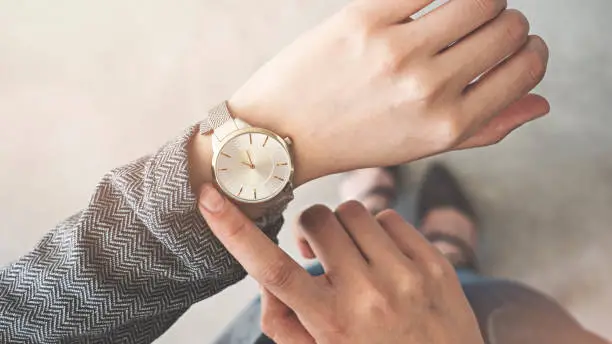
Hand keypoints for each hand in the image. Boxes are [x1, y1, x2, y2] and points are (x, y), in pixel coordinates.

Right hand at [198, 184, 483, 343]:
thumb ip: (282, 321)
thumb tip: (267, 277)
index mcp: (330, 322)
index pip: (271, 269)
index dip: (234, 231)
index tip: (209, 197)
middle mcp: (367, 296)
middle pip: (317, 221)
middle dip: (311, 230)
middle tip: (320, 254)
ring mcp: (405, 276)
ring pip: (353, 211)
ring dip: (345, 229)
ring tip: (355, 259)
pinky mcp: (434, 263)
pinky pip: (390, 216)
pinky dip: (379, 231)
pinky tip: (385, 260)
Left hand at [229, 0, 548, 185]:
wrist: (280, 135)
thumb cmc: (353, 141)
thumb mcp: (420, 148)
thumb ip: (485, 128)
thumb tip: (541, 102)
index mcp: (449, 125)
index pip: (525, 68)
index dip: (529, 52)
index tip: (516, 46)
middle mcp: (429, 89)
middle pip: (508, 27)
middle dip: (505, 25)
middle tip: (481, 30)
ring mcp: (396, 51)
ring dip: (479, 0)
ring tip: (457, 13)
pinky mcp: (362, 19)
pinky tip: (427, 1)